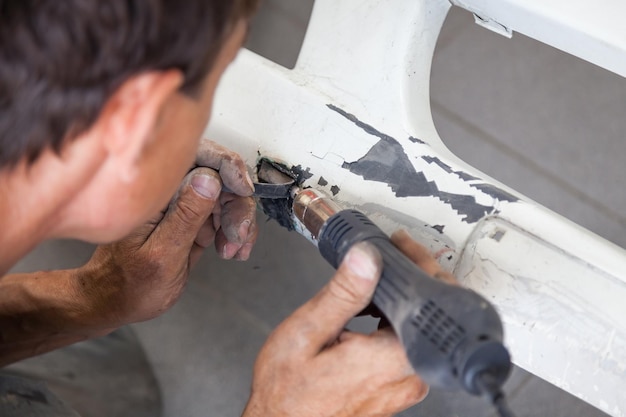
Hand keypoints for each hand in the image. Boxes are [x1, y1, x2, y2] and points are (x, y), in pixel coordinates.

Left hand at [81, 141, 256, 325]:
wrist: (119, 301)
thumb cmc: (130, 283)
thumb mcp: (162, 252)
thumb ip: (185, 215)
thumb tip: (209, 178)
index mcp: (156, 190)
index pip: (198, 155)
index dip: (227, 167)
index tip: (243, 190)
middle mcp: (171, 190)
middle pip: (221, 176)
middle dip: (236, 204)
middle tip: (238, 235)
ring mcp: (184, 203)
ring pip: (228, 196)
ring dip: (239, 222)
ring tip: (233, 250)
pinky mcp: (194, 218)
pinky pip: (225, 214)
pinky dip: (236, 231)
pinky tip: (232, 250)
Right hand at [243, 235, 445, 416]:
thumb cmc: (287, 391)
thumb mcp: (307, 332)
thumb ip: (342, 294)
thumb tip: (367, 258)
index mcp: (390, 359)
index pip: (426, 302)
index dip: (420, 265)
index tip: (403, 246)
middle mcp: (406, 376)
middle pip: (428, 314)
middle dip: (414, 277)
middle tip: (393, 255)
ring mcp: (404, 386)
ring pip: (418, 329)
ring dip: (403, 301)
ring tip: (378, 281)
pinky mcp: (396, 389)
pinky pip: (407, 346)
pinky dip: (395, 322)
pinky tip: (375, 312)